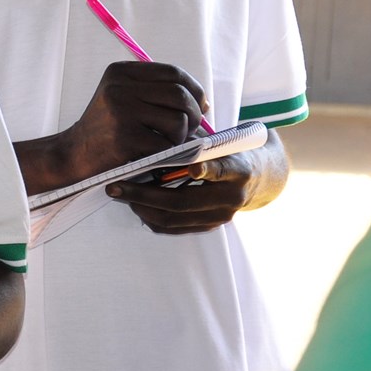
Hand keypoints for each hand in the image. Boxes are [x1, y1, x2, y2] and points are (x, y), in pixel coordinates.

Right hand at [55, 61, 208, 182]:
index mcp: (121, 72)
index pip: (174, 73)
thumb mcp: (124, 98)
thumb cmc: (106, 129)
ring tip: (167, 143)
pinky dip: (169, 153)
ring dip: (181, 137)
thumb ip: (158, 93)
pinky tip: (155, 155)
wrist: (73, 154)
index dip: (194, 90)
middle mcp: (119, 87)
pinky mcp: (124, 137)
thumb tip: (204, 103)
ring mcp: (121, 111)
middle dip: (194, 115)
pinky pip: (167, 145)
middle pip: (180, 95)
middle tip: (190, 130)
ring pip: (178, 120)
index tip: (200, 106)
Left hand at [106, 145, 265, 234]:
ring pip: (173, 219)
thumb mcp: (220, 143)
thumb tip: (161, 142)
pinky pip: (174, 228)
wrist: (255, 179)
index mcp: (237, 171)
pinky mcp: (210, 227)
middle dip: (143, 195)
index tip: (193, 168)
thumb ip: (197, 144)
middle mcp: (231, 198)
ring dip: (142, 208)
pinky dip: (151, 217)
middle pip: (182, 201)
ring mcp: (220, 217)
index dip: (208, 170)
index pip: (222, 170)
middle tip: (115, 186)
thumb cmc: (228, 153)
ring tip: (120, 194)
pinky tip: (135, 204)